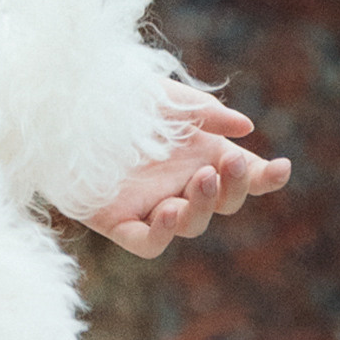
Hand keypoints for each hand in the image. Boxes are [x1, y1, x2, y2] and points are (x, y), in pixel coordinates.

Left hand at [80, 101, 290, 256]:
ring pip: (190, 224)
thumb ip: (203, 112)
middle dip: (233, 186)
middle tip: (226, 162)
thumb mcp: (163, 96)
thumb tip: (246, 127)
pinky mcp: (117, 222)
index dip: (265, 177)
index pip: (242, 176)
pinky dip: (162, 233)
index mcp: (196, 155)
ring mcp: (149, 205)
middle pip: (222, 202)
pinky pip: (147, 243)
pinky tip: (166, 210)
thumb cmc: (113, 96)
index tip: (283, 166)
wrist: (57, 105)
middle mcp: (178, 184)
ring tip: (200, 178)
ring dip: (203, 205)